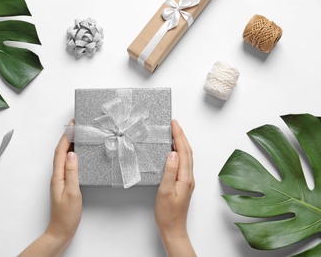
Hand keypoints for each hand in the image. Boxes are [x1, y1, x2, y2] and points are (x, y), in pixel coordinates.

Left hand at [19, 120, 81, 255]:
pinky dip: (72, 154)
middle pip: (61, 151)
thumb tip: (72, 154)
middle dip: (67, 136)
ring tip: (77, 134)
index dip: (66, 136)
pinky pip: (67, 164)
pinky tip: (78, 154)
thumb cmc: (67, 215)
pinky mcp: (65, 183)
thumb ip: (72, 172)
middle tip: (75, 125)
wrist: (61, 230)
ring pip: (64, 157)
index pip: (61, 151)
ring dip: (69, 144)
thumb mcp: (73, 192)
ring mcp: (60, 179)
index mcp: (58, 176)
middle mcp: (57, 175)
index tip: (72, 124)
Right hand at [155, 119, 195, 256]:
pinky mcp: (183, 183)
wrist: (173, 229)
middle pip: (187, 152)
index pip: (183, 151)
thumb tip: (172, 153)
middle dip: (181, 136)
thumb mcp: (165, 191)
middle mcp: (188, 177)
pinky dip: (179, 152)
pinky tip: (174, 151)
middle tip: (174, 124)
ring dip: (181, 143)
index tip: (174, 124)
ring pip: (186, 156)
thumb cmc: (167, 213)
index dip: (179, 136)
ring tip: (174, 133)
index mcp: (185, 177)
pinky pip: (183, 163)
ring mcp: (187, 180)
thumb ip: (169, 171)